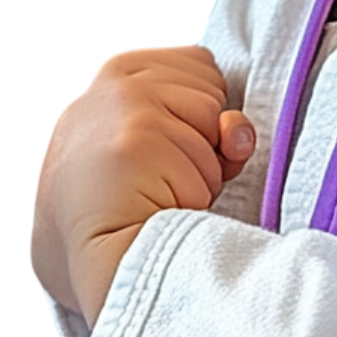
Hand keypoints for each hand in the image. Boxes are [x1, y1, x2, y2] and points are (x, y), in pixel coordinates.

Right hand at [30, 46, 255, 325]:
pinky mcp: (137, 132)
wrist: (100, 274)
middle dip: (208, 134)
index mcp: (103, 88)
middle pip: (209, 81)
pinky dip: (205, 181)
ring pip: (215, 114)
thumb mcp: (159, 152)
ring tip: (161, 197)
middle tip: (168, 180)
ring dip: (206, 164)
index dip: (204, 111)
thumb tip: (236, 133)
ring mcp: (117, 107)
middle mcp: (103, 89)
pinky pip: (214, 142)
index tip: (178, 149)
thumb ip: (197, 122)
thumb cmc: (130, 223)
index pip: (193, 62)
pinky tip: (166, 204)